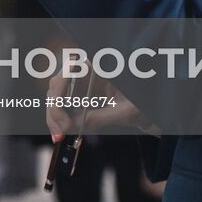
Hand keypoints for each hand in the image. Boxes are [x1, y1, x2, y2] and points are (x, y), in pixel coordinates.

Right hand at [45, 73, 159, 142]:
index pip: (70, 68)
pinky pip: (62, 105)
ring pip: (56, 95)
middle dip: (54, 109)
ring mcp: (81, 83)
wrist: (148, 112)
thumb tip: (72, 127)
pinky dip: (59, 119)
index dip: (60, 89)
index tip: (62, 112)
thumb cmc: (143, 106)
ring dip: (54, 116)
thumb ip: (99, 118)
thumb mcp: (124, 112)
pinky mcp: (78, 96)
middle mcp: (87, 71)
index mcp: (100, 66)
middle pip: (58, 84)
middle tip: (60, 132)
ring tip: (60, 135)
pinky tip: (62, 132)